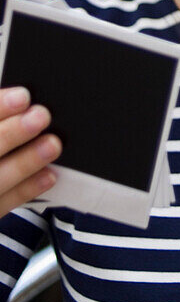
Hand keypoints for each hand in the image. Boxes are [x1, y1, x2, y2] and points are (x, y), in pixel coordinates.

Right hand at [0, 87, 61, 217]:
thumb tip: (27, 100)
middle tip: (41, 116)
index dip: (0, 106)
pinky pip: (2, 204)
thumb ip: (3, 118)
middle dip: (11, 133)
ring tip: (52, 144)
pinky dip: (26, 189)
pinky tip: (48, 175)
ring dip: (24, 162)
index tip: (23, 96)